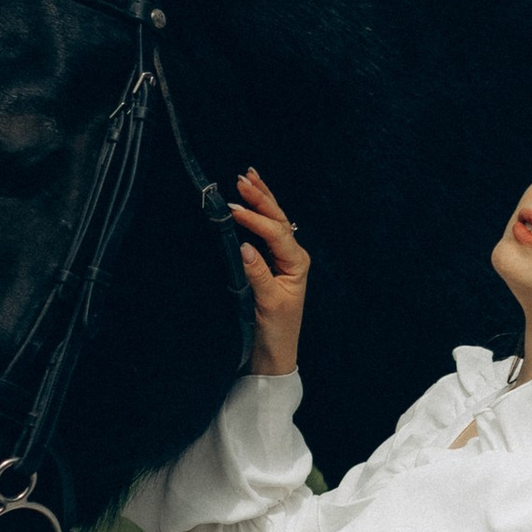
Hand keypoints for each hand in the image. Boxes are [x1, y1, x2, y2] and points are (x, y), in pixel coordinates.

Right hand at [229, 165, 308, 376]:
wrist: (274, 354)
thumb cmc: (275, 332)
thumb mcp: (267, 304)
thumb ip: (257, 275)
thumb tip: (245, 246)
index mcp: (297, 264)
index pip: (276, 234)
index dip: (256, 220)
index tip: (235, 209)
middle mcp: (293, 257)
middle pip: (278, 220)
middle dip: (261, 198)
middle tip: (242, 178)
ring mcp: (283, 259)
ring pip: (273, 221)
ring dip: (261, 199)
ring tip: (248, 176)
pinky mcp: (271, 264)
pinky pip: (266, 232)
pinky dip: (258, 214)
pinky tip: (251, 200)